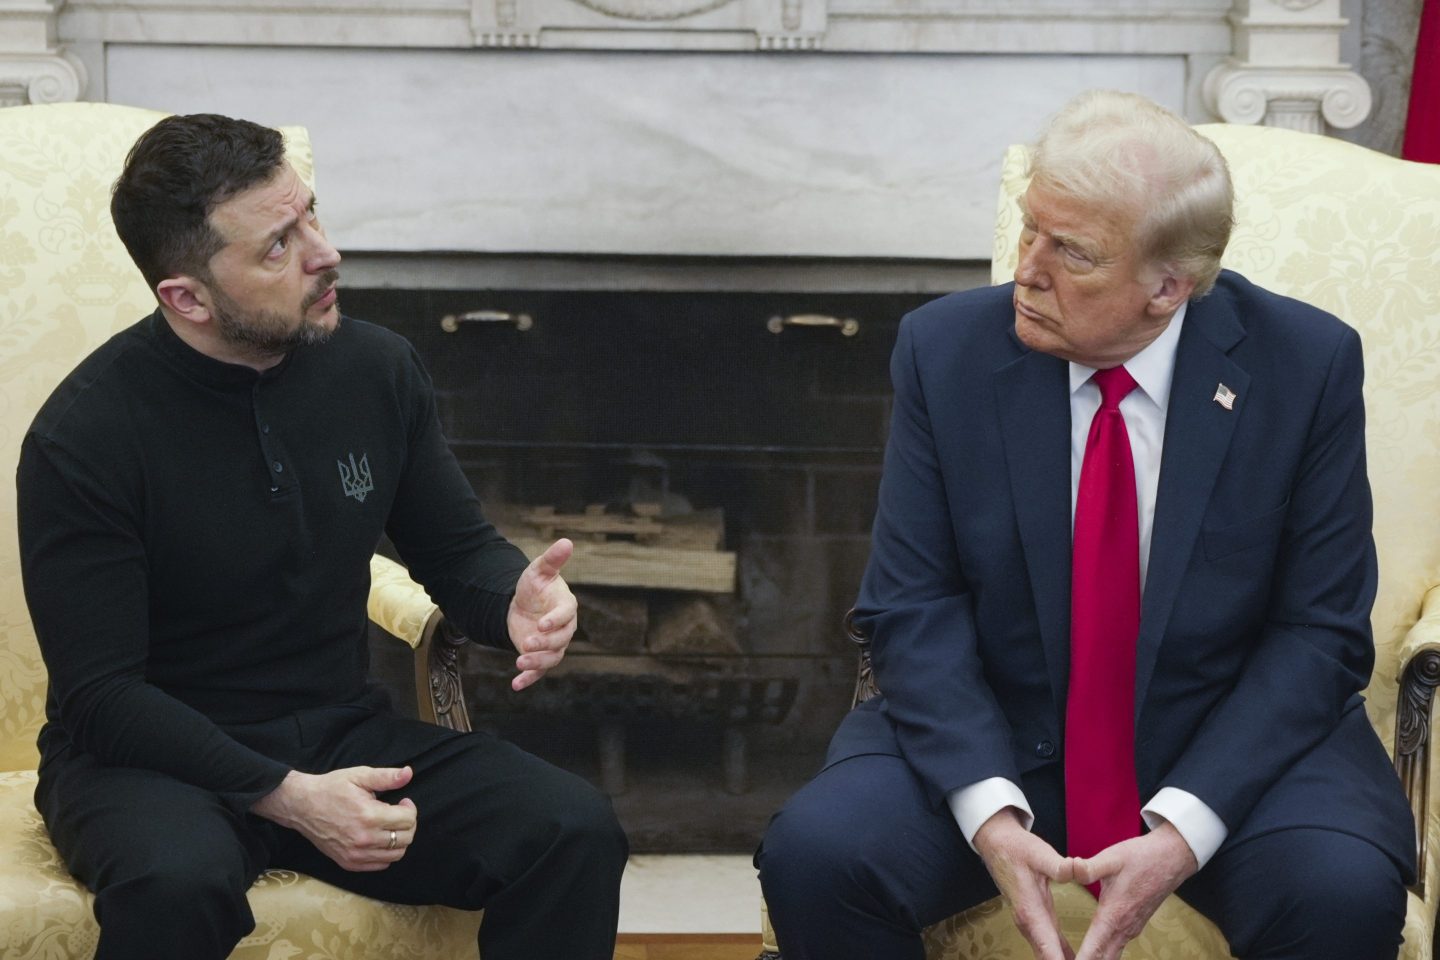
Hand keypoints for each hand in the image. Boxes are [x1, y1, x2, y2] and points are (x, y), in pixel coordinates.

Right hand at [251, 765, 417, 871]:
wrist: (302, 806)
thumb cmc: (331, 789)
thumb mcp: (359, 776)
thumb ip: (386, 776)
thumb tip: (409, 773)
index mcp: (369, 817)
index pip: (408, 820)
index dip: (410, 808)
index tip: (403, 802)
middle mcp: (364, 840)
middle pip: (405, 839)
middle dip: (408, 824)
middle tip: (399, 813)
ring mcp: (356, 855)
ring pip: (396, 855)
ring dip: (399, 839)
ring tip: (390, 825)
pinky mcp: (348, 863)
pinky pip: (380, 865)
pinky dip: (386, 853)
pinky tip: (379, 838)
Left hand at [506, 537, 577, 690]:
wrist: (521, 606)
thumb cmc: (534, 587)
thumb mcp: (539, 571)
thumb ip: (552, 560)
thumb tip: (566, 541)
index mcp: (566, 607)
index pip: (566, 615)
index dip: (555, 621)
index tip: (541, 625)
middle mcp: (563, 628)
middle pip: (560, 640)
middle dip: (544, 645)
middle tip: (526, 643)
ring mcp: (553, 645)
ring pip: (552, 658)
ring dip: (537, 663)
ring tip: (519, 663)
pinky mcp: (541, 657)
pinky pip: (539, 671)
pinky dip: (528, 679)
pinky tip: (515, 684)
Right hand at [973, 808, 1076, 959]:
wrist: (997, 844)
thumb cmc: (1017, 849)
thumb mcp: (1039, 853)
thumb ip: (1058, 866)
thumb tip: (1075, 870)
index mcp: (1031, 911)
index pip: (1048, 949)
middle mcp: (1028, 923)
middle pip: (1047, 958)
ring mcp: (1030, 923)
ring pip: (1047, 954)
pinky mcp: (1035, 919)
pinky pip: (1049, 946)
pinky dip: (1060, 955)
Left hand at [1071, 823, 1198, 959]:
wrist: (1172, 858)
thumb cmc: (1141, 858)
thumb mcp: (1112, 858)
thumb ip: (1089, 868)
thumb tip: (1070, 868)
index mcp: (1114, 916)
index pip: (1093, 951)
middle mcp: (1123, 929)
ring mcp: (1130, 929)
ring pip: (1111, 956)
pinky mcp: (1133, 926)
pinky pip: (1116, 948)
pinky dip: (1102, 956)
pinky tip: (1092, 954)